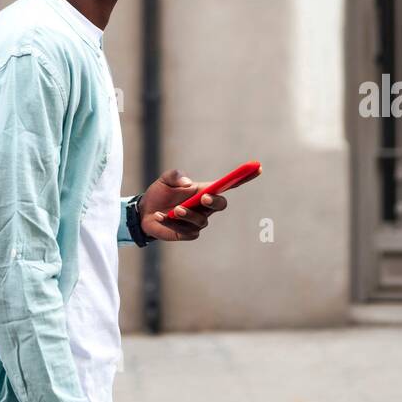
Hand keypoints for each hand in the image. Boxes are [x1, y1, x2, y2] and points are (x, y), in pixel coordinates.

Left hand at [137, 166, 256, 241]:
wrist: (144, 212)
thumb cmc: (159, 193)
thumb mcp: (164, 179)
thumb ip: (174, 175)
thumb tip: (187, 182)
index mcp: (204, 190)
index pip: (228, 184)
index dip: (243, 177)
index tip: (257, 168)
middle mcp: (204, 206)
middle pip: (221, 204)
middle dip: (215, 201)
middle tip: (204, 197)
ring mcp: (197, 221)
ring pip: (202, 220)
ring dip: (189, 214)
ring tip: (174, 210)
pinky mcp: (188, 233)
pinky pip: (187, 231)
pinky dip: (173, 223)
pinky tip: (161, 217)